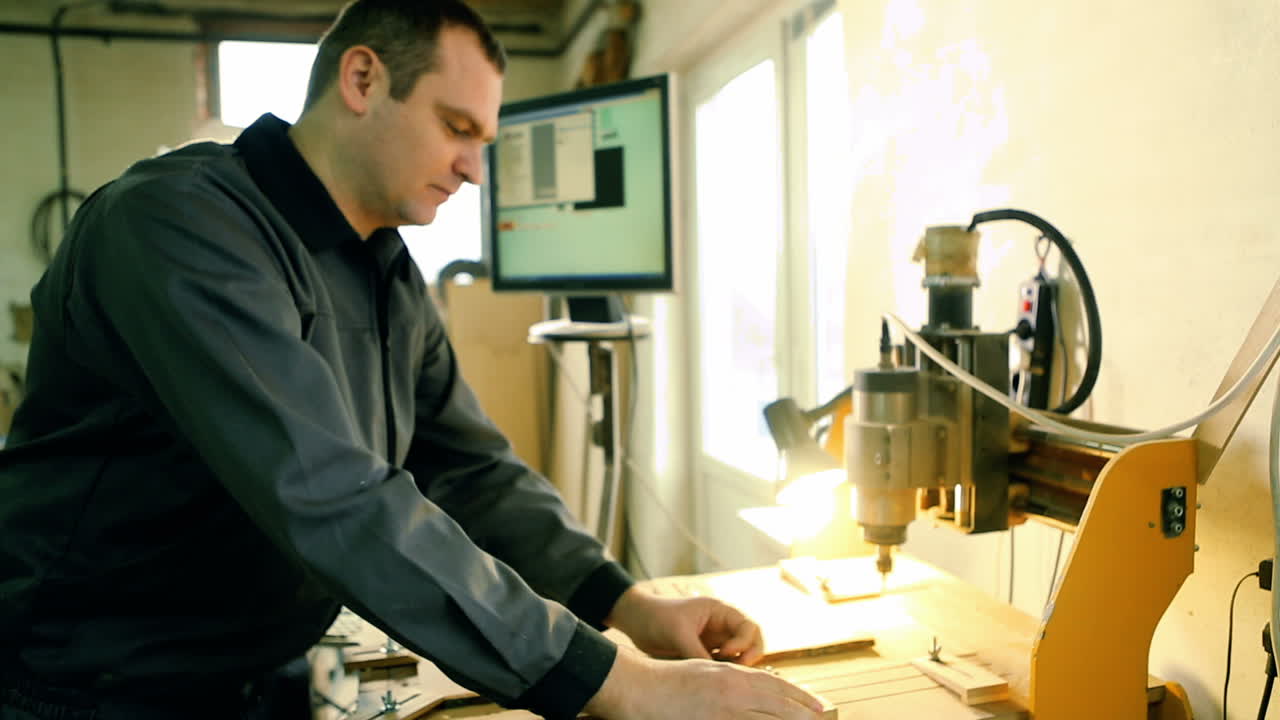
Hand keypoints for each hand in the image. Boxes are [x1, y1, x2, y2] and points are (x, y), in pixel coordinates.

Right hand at [585, 646, 825, 719]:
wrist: (636, 684)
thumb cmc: (663, 680)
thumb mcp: (701, 672)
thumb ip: (726, 682)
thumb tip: (745, 689)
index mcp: (730, 675)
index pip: (774, 686)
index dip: (799, 696)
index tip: (817, 705)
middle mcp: (732, 690)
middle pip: (777, 703)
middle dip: (803, 713)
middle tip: (823, 719)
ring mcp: (723, 709)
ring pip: (767, 718)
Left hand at [605, 586, 764, 664]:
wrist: (636, 622)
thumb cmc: (657, 616)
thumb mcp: (678, 633)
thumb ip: (697, 652)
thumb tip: (714, 674)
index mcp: (720, 612)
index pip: (748, 627)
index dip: (743, 642)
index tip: (724, 652)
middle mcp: (721, 627)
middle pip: (751, 643)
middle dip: (749, 657)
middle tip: (738, 671)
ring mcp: (714, 642)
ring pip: (737, 657)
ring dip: (736, 667)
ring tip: (723, 677)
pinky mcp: (704, 654)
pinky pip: (721, 666)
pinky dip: (721, 673)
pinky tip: (711, 681)